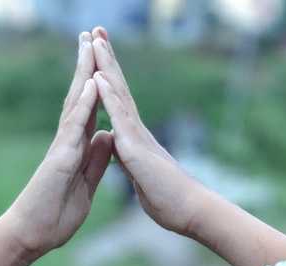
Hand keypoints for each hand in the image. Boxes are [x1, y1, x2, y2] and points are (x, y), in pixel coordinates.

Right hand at [0, 32, 112, 257]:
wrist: (34, 235)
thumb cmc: (55, 215)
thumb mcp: (86, 185)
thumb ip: (96, 161)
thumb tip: (106, 136)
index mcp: (76, 149)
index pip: (91, 111)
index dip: (100, 86)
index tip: (105, 61)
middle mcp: (67, 142)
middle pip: (81, 98)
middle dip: (88, 67)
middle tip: (92, 36)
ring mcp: (61, 148)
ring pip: (75, 104)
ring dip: (84, 74)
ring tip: (90, 45)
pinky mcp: (59, 159)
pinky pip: (73, 128)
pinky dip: (84, 105)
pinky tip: (92, 85)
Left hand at [90, 29, 203, 235]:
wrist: (190, 212)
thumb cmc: (171, 201)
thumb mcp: (143, 179)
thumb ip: (133, 163)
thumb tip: (126, 155)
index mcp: (135, 140)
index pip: (118, 103)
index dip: (107, 79)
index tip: (98, 55)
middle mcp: (137, 132)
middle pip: (118, 89)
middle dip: (106, 60)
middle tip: (96, 31)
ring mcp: (138, 138)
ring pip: (119, 95)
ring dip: (106, 66)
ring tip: (95, 40)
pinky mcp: (137, 150)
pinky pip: (120, 118)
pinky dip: (109, 96)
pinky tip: (99, 77)